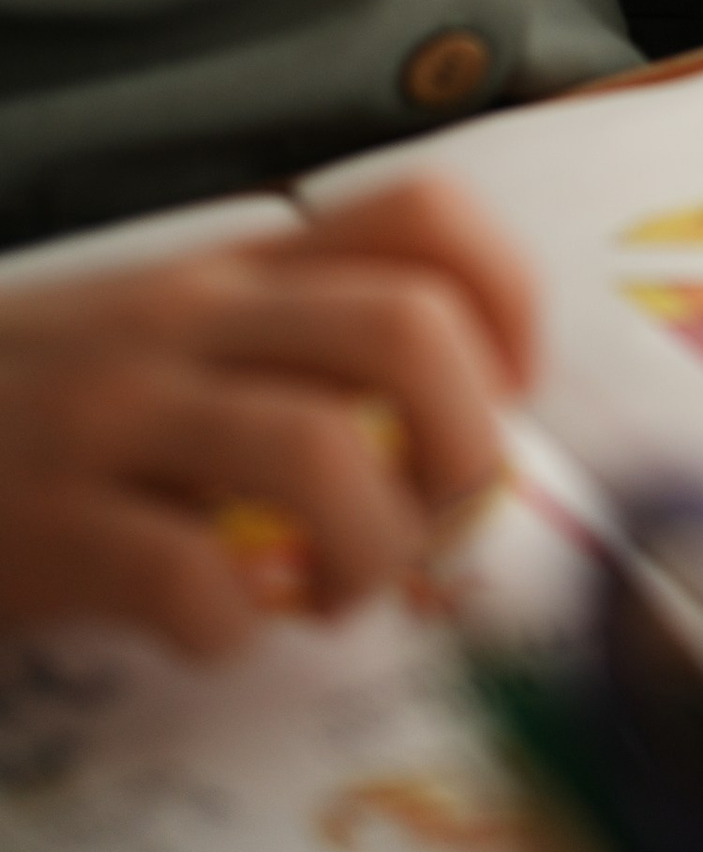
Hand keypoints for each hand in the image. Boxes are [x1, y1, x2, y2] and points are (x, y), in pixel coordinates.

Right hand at [0, 177, 537, 657]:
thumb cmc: (31, 397)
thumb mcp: (169, 333)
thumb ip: (290, 347)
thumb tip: (458, 426)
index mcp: (238, 270)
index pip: (423, 218)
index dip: (506, 304)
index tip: (500, 396)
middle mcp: (190, 321)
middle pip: (406, 330)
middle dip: (466, 444)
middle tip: (435, 520)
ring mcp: (115, 416)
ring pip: (318, 450)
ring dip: (368, 549)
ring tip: (334, 596)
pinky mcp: (48, 526)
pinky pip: (188, 576)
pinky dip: (233, 626)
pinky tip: (215, 633)